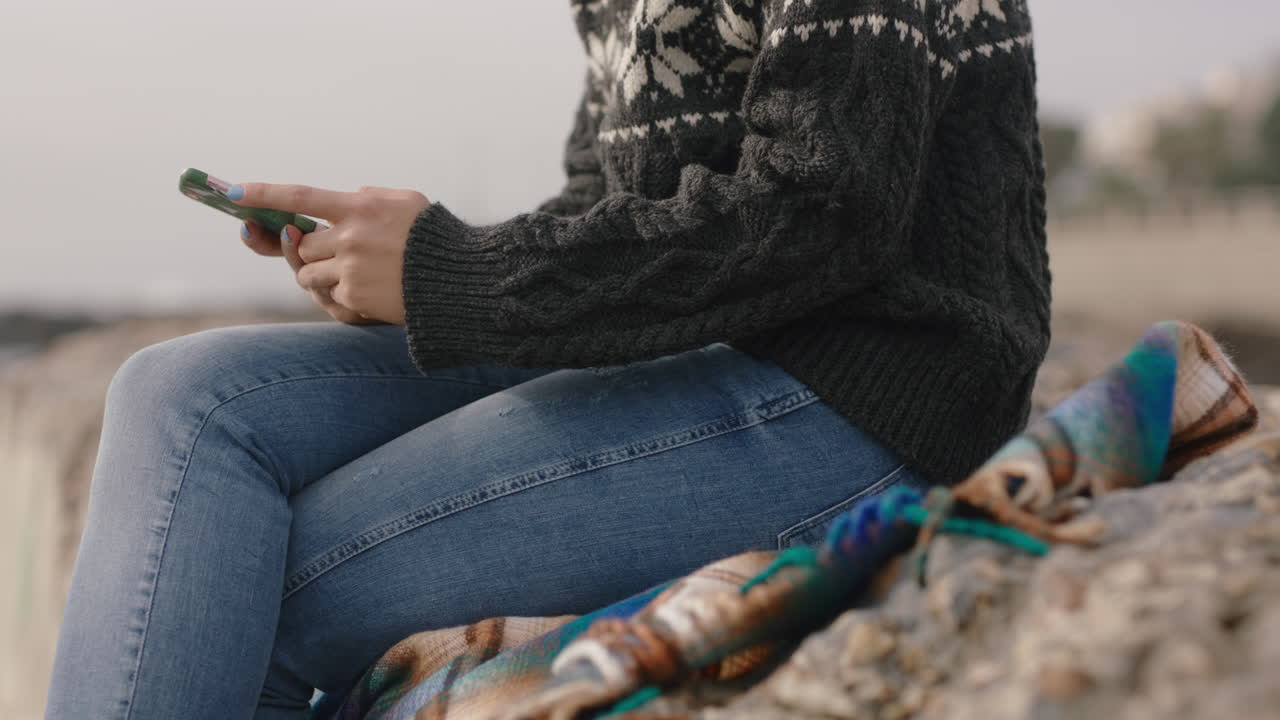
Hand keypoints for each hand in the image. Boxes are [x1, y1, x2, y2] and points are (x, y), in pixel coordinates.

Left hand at [234, 183, 430, 324]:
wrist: (463, 280)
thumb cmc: (436, 237)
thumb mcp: (405, 202)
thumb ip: (367, 197)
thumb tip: (336, 202)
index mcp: (360, 207)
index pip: (299, 196)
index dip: (263, 194)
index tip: (232, 192)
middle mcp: (350, 237)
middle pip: (303, 243)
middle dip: (312, 248)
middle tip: (339, 251)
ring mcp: (350, 269)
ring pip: (308, 273)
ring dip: (322, 274)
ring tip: (358, 272)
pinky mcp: (355, 298)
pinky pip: (330, 296)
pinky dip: (344, 295)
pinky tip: (373, 290)